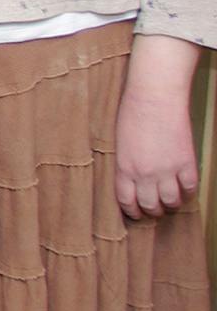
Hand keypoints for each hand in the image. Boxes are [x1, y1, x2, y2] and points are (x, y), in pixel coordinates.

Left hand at [114, 35, 200, 219]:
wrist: (154, 97)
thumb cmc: (132, 113)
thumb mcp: (119, 142)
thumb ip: (126, 163)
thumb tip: (132, 179)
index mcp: (124, 168)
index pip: (126, 201)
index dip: (132, 211)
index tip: (136, 214)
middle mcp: (145, 174)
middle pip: (150, 205)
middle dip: (152, 210)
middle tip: (154, 208)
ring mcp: (168, 170)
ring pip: (172, 202)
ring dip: (171, 204)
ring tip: (170, 201)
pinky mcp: (186, 162)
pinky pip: (189, 188)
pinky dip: (188, 192)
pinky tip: (184, 189)